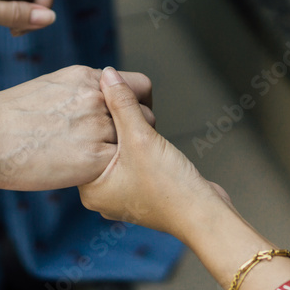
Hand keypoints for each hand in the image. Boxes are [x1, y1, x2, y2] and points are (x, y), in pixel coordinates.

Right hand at [0, 66, 156, 190]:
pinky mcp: (95, 159)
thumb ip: (77, 93)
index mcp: (86, 78)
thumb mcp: (47, 88)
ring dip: (124, 156)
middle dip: (137, 132)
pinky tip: (88, 177)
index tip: (127, 121)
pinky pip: (118, 168)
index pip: (137, 86)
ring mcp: (98, 127)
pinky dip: (109, 175)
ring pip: (137, 144)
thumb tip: (89, 104)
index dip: (137, 106)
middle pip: (145, 115)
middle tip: (118, 149)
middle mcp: (98, 98)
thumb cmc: (3, 118)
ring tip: (101, 165)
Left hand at [78, 67, 228, 237]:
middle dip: (118, 125)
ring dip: (134, 134)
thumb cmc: (172, 187)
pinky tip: (155, 145)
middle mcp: (101, 194)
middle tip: (133, 116)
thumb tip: (108, 74)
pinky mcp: (141, 190)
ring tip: (148, 134)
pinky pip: (134, 159)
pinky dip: (143, 146)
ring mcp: (122, 194)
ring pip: (120, 149)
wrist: (205, 215)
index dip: (99, 115)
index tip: (112, 99)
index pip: (84, 140)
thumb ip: (122, 103)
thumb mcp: (141, 137)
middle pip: (101, 144)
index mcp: (90, 189)